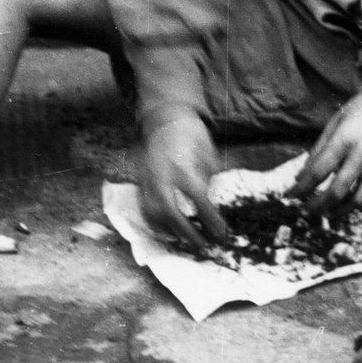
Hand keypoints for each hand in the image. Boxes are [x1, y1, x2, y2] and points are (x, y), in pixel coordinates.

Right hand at [138, 111, 228, 250]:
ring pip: (153, 212)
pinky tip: (167, 231)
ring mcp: (147, 178)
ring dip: (169, 230)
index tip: (222, 234)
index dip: (210, 218)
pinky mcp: (139, 181)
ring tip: (185, 241)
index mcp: (181, 164)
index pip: (197, 197)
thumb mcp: (208, 149)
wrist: (163, 117)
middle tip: (203, 245)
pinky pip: (143, 207)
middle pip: (170, 210)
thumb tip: (216, 200)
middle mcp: (161, 174)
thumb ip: (210, 174)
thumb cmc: (190, 133)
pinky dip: (154, 223)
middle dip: (187, 232)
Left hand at [293, 90, 361, 214]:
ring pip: (358, 201)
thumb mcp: (334, 123)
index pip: (318, 171)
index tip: (290, 196)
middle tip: (306, 210)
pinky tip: (350, 204)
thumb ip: (318, 150)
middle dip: (317, 205)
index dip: (302, 187)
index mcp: (345, 139)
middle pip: (337, 191)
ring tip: (327, 213)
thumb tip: (301, 177)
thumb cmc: (360, 112)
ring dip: (339, 211)